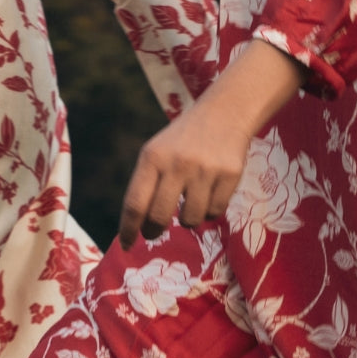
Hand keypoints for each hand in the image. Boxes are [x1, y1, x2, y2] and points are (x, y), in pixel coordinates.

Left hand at [118, 101, 251, 248]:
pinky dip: (210, 210)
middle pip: (159, 217)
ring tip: (189, 202)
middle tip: (154, 232)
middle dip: (154, 231)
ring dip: (187, 219)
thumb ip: (145, 185)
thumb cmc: (183, 141)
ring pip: (190, 220)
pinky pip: (215, 212)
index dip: (128, 230)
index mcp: (153, 158)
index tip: (126, 245)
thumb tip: (136, 227)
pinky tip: (210, 192)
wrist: (225, 112)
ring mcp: (205, 169)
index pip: (135, 204)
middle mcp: (178, 164)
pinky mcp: (230, 174)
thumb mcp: (156, 153)